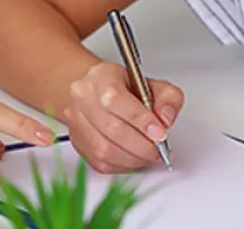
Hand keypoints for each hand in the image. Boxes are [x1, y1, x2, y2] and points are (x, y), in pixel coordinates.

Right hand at [60, 62, 184, 173]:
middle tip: (159, 149)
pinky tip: (134, 157)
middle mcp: (82, 97)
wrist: (100, 92)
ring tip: (149, 154)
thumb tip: (165, 119)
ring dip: (133, 158)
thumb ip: (168, 98)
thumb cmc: (125, 88)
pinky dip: (123, 165)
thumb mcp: (154, 84)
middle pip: (112, 128)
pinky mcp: (77, 142)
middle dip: (142, 145)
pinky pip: (101, 162)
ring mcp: (75, 121)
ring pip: (105, 150)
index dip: (140, 120)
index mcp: (101, 77)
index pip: (115, 99)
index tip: (160, 133)